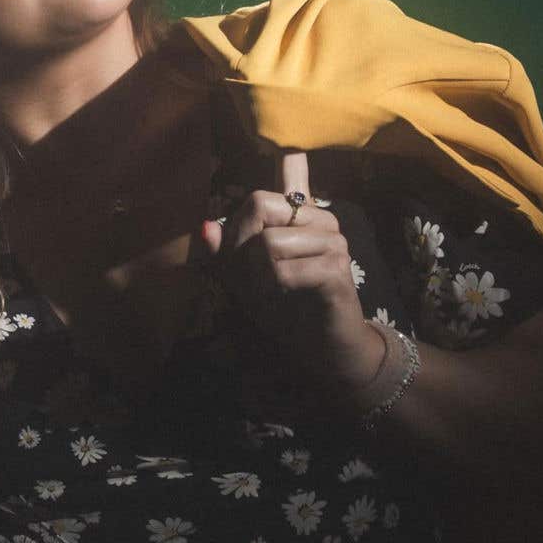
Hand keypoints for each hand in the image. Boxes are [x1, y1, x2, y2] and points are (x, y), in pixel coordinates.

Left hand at [196, 152, 385, 406]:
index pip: (261, 195)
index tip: (242, 259)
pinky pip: (283, 271)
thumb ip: (225, 251)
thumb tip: (205, 227)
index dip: (238, 228)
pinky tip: (284, 301)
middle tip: (255, 281)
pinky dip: (272, 291)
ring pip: (269, 241)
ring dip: (257, 276)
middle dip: (243, 250)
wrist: (320, 347)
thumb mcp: (244, 277)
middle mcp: (323, 220)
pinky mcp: (337, 270)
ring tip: (270, 293)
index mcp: (303, 213)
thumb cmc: (283, 306)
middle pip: (259, 208)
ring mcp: (334, 242)